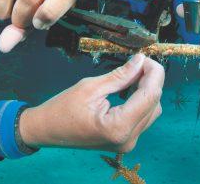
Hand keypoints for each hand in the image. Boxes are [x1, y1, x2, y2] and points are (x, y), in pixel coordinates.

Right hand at [18, 54, 163, 152]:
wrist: (45, 130)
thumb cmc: (62, 108)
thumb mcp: (90, 86)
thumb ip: (120, 75)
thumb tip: (140, 60)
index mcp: (119, 127)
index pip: (150, 96)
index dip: (153, 73)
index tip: (146, 56)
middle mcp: (127, 139)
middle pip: (154, 104)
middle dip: (151, 80)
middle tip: (138, 61)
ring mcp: (127, 143)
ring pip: (151, 111)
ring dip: (147, 90)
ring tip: (133, 72)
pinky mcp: (124, 141)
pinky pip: (142, 118)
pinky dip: (140, 100)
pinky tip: (130, 87)